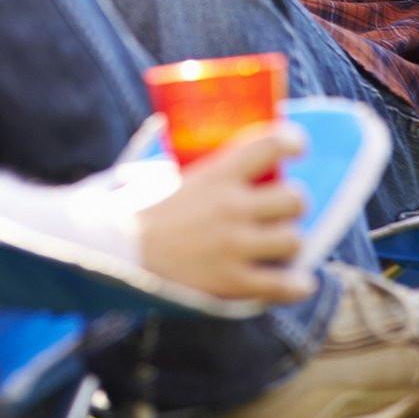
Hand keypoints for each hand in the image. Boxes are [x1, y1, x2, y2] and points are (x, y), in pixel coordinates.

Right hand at [136, 122, 315, 302]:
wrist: (119, 253)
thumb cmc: (140, 209)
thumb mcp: (167, 172)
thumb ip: (190, 160)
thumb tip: (186, 132)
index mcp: (217, 173)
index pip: (270, 145)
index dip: (292, 141)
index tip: (297, 147)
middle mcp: (232, 207)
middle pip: (295, 198)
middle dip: (292, 201)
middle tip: (281, 207)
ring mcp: (235, 246)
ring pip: (294, 239)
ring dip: (289, 241)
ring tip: (278, 242)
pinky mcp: (233, 283)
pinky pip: (284, 285)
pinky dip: (297, 284)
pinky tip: (299, 280)